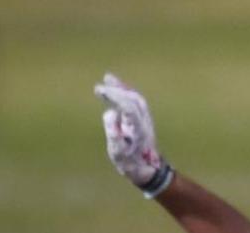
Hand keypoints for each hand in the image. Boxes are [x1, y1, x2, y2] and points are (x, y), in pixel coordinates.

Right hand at [94, 73, 172, 195]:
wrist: (148, 169)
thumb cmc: (131, 163)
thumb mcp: (118, 153)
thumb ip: (113, 134)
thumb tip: (110, 113)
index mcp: (138, 128)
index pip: (128, 106)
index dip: (115, 96)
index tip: (100, 91)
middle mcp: (144, 120)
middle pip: (134, 99)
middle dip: (118, 89)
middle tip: (102, 83)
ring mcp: (146, 119)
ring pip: (136, 98)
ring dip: (123, 88)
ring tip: (108, 79)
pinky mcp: (143, 119)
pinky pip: (136, 101)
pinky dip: (126, 93)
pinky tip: (117, 89)